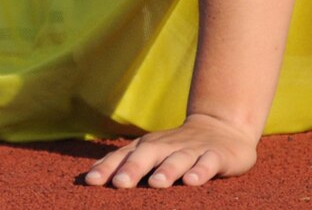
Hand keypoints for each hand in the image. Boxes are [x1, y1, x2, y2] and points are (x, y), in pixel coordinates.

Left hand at [81, 113, 258, 188]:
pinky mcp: (216, 155)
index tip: (90, 181)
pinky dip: (200, 171)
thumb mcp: (152, 153)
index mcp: (148, 145)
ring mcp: (192, 149)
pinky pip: (207, 162)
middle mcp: (167, 145)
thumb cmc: (177, 148)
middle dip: (133, 168)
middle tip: (119, 184)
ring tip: (156, 183)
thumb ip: (127, 162)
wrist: (221, 127)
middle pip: (147, 154)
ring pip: (178, 159)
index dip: (107, 167)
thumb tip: (90, 177)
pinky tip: (192, 181)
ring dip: (167, 170)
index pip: (124, 155)